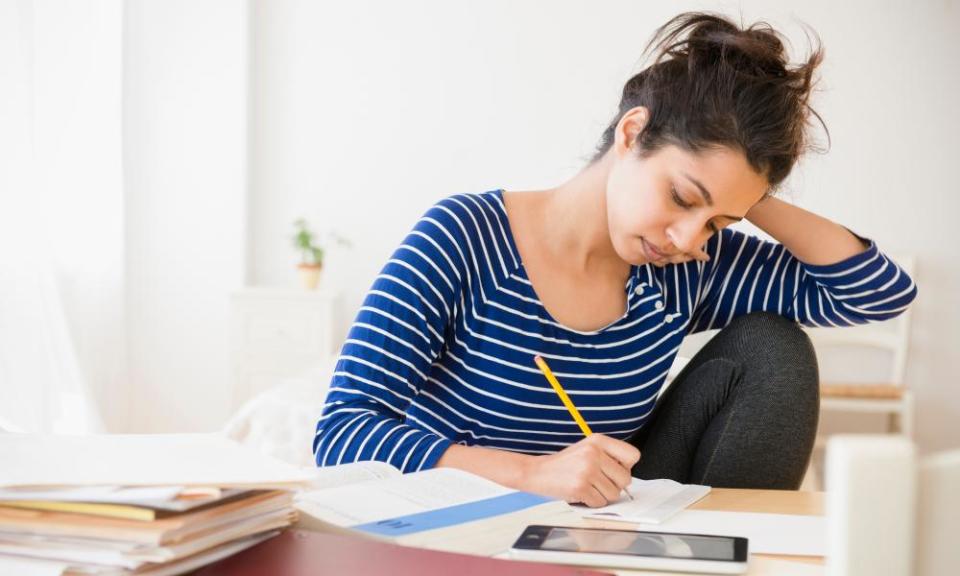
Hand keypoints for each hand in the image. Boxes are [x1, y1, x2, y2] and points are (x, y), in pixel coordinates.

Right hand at [521, 434, 640, 507]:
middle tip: (599, 482)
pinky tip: (581, 493)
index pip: (633, 455)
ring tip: (588, 486)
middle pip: (625, 479)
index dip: (626, 467)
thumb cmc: (564, 464)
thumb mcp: (587, 449)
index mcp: (598, 440)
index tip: (614, 470)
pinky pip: (600, 503)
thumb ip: (608, 456)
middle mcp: (594, 453)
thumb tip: (628, 474)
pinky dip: (592, 502)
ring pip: (614, 494)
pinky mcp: (580, 487)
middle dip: (615, 485)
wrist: (538, 472)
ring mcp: (587, 470)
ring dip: (602, 495)